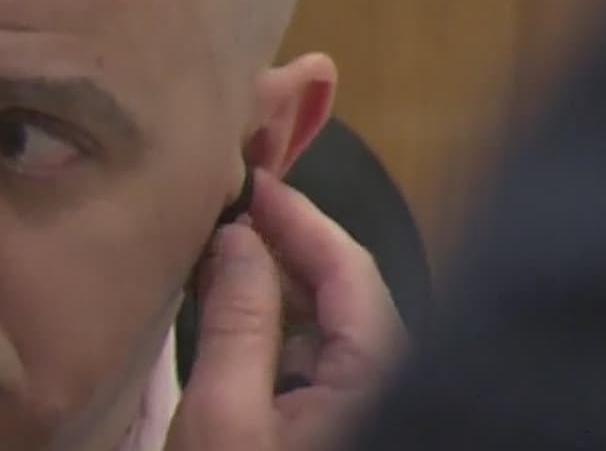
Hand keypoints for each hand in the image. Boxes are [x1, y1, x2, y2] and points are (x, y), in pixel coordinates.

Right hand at [164, 169, 405, 450]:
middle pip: (344, 292)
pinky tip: (234, 315)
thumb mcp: (223, 414)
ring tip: (221, 253)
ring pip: (328, 326)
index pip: (350, 268)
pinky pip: (315, 360)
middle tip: (225, 209)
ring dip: (276, 286)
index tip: (249, 179)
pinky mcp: (335, 429)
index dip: (298, 216)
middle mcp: (385, 383)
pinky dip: (276, 328)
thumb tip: (236, 234)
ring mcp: (362, 408)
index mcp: (377, 374)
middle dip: (284, 245)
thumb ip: (236, 322)